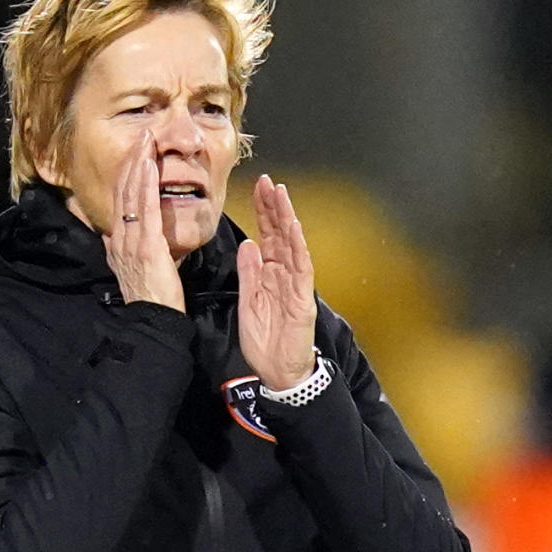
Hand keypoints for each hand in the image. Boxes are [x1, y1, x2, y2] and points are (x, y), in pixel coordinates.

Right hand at [103, 132, 185, 311]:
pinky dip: (146, 185)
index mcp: (117, 244)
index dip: (126, 176)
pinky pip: (146, 210)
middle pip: (123, 193)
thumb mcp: (132, 269)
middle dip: (131, 162)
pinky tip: (149, 166)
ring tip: (146, 141)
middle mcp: (119, 239)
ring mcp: (131, 242)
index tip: (135, 154)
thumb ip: (122, 250)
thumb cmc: (151, 299)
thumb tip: (111, 236)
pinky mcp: (147, 247)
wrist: (152, 321)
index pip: (120, 202)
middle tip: (142, 135)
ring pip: (132, 196)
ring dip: (138, 166)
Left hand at [237, 175, 316, 389]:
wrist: (278, 371)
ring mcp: (296, 283)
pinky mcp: (303, 297)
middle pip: (280, 233)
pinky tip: (294, 228)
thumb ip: (249, 272)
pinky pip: (302, 267)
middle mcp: (285, 273)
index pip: (266, 234)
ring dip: (286, 218)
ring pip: (292, 244)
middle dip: (274, 206)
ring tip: (281, 194)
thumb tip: (248, 244)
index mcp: (270, 272)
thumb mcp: (249, 300)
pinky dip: (298, 246)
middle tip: (267, 180)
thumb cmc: (265, 339)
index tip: (256, 186)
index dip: (262, 210)